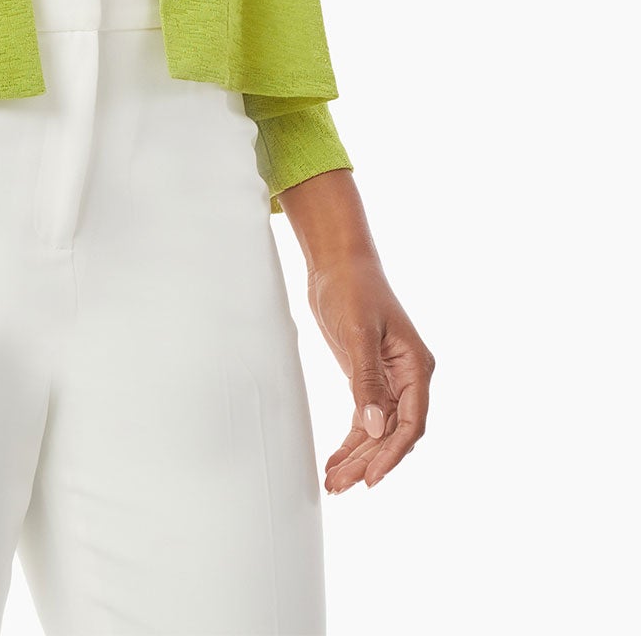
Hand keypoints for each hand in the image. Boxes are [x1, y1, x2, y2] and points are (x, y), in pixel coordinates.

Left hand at [306, 254, 434, 492]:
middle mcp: (407, 379)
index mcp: (416, 368)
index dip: (393, 454)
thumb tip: (374, 428)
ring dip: (357, 458)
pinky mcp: (367, 380)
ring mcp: (388, 381)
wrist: (337, 263)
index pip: (411, 423)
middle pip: (393, 434)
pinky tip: (335, 463)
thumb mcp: (359, 332)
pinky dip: (350, 443)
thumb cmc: (352, 288)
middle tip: (341, 487)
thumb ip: (366, 380)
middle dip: (369, 462)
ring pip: (376, 432)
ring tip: (334, 485)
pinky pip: (363, 420)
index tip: (372, 480)